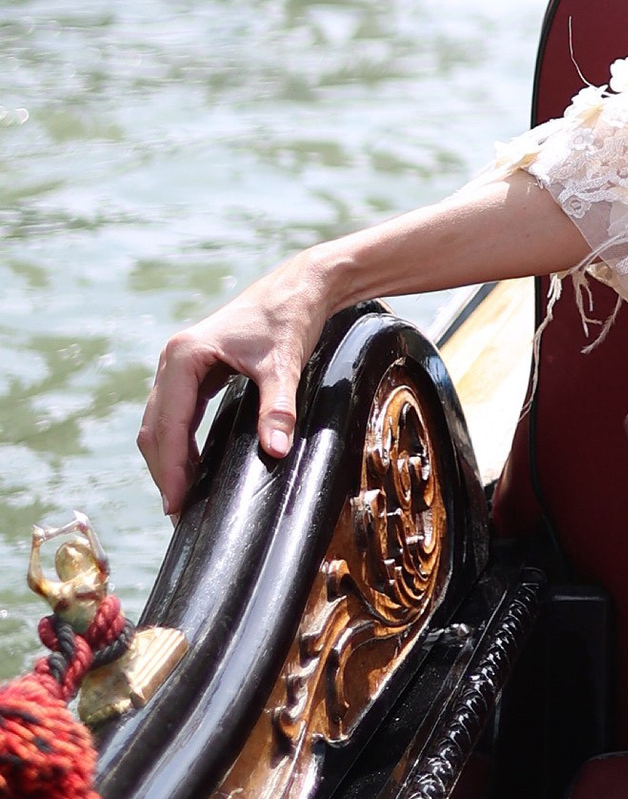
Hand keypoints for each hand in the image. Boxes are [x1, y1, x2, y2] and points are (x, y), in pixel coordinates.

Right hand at [138, 253, 331, 513]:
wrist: (301, 285)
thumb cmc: (289, 317)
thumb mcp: (284, 363)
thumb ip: (277, 407)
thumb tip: (275, 450)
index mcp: (184, 355)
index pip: (168, 425)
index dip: (170, 468)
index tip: (176, 504)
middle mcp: (173, 359)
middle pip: (155, 428)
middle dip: (165, 471)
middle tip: (178, 513)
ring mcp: (180, 364)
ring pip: (161, 422)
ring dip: (169, 460)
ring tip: (182, 500)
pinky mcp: (194, 369)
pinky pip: (177, 414)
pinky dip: (180, 443)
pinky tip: (192, 469)